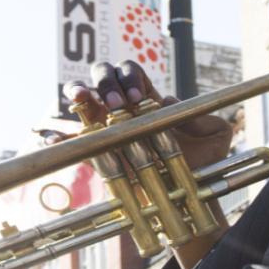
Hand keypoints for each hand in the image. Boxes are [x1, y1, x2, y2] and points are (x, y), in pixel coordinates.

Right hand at [63, 60, 232, 169]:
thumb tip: (169, 102)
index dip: (130, 77)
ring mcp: (106, 127)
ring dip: (78, 91)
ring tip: (81, 98)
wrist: (189, 196)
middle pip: (103, 75)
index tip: (137, 97)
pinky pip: (70, 140)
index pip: (130, 72)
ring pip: (82, 99)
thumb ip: (204, 115)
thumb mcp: (216, 135)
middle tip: (116, 103)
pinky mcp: (95, 152)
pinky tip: (52, 137)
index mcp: (148, 99)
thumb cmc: (203, 162)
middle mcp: (124, 108)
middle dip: (106, 81)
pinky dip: (56, 136)